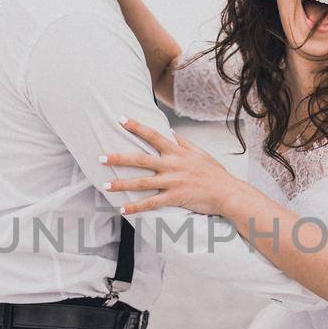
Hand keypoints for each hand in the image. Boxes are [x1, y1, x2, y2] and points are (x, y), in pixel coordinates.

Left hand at [101, 118, 234, 217]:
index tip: (120, 119)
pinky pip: (151, 203)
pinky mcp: (175, 198)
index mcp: (177, 152)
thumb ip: (182, 142)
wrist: (227, 193)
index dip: (136, 127)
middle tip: (100, 157)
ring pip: (142, 182)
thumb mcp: (199, 153)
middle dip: (119, 158)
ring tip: (105, 184)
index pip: (153, 135)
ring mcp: (173, 182)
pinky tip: (122, 209)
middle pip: (141, 159)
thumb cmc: (214, 173)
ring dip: (122, 184)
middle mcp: (173, 165)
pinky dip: (136, 207)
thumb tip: (169, 131)